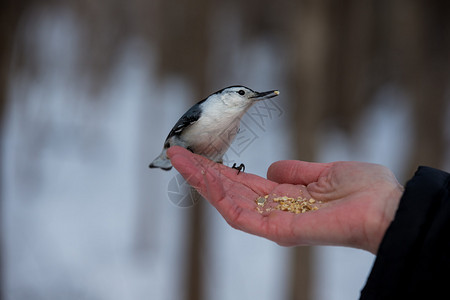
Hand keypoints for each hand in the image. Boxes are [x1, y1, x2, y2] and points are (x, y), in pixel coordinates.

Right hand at [167, 146, 402, 253]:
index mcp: (286, 198)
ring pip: (228, 202)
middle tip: (177, 153)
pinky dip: (218, 196)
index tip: (199, 154)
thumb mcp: (325, 172)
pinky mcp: (279, 230)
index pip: (244, 185)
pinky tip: (201, 176)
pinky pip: (241, 215)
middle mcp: (275, 212)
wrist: (388, 208)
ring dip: (202, 181)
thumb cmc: (364, 190)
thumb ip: (297, 171)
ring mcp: (274, 223)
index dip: (220, 170)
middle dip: (202, 173)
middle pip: (230, 192)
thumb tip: (273, 168)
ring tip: (180, 160)